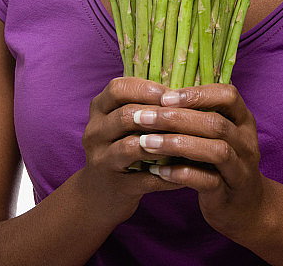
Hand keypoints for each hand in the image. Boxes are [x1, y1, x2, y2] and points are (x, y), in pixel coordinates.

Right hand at [79, 76, 185, 225]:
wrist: (100, 193)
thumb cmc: (123, 145)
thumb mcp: (125, 121)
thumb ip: (146, 103)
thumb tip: (184, 91)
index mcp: (99, 109)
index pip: (117, 89)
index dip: (145, 88)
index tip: (172, 94)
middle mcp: (95, 132)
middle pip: (125, 115)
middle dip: (158, 114)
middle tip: (185, 115)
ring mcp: (102, 160)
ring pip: (132, 146)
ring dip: (163, 142)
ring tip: (187, 140)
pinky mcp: (116, 186)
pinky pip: (145, 178)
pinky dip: (168, 173)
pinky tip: (187, 169)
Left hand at [133, 82, 267, 244]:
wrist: (244, 208)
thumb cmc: (221, 163)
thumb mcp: (217, 135)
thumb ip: (198, 116)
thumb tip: (156, 97)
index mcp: (243, 120)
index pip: (227, 95)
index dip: (196, 94)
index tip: (164, 98)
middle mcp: (246, 142)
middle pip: (216, 123)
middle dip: (177, 118)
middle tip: (143, 118)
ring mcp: (241, 168)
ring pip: (215, 151)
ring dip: (177, 144)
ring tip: (146, 142)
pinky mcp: (229, 194)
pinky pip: (208, 181)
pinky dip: (181, 174)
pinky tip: (157, 171)